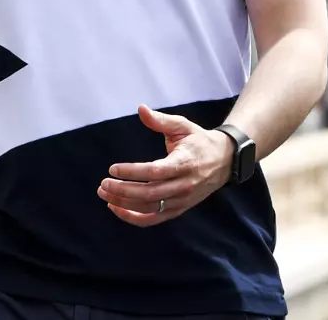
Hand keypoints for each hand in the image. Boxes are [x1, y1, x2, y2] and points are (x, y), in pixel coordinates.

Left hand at [97, 104, 234, 226]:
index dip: (132, 172)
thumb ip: (160, 120)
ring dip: (124, 204)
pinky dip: (133, 217)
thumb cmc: (199, 141)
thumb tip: (140, 108)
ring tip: (105, 194)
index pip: (155, 172)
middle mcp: (184, 184)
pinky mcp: (179, 209)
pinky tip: (116, 208)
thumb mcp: (183, 126)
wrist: (224, 161)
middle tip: (103, 184)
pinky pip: (154, 218)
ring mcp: (182, 200)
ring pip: (149, 208)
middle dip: (123, 191)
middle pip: (150, 193)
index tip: (113, 168)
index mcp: (185, 162)